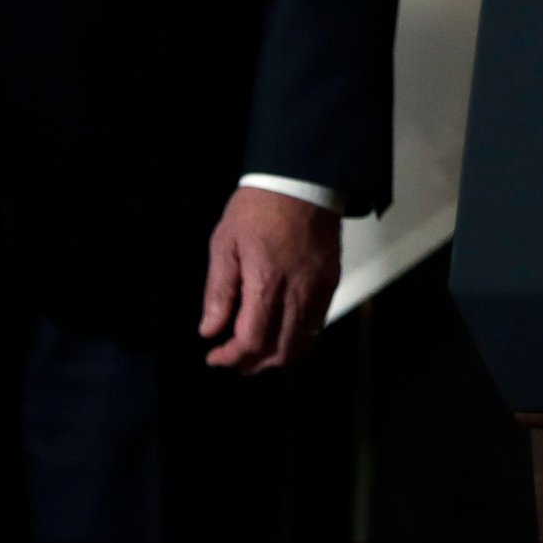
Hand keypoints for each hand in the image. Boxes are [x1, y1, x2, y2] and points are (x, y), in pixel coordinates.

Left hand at [199, 186, 340, 373]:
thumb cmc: (258, 208)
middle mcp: (298, 293)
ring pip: (304, 342)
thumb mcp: (225, 244)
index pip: (252, 341)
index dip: (231, 357)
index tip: (214, 356)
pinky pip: (318, 322)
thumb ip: (219, 291)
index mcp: (266, 284)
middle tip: (234, 360)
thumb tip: (210, 330)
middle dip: (255, 363)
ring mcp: (320, 288)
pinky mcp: (332, 280)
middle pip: (282, 351)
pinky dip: (298, 336)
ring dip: (278, 355)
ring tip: (257, 351)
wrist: (303, 179)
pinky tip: (281, 328)